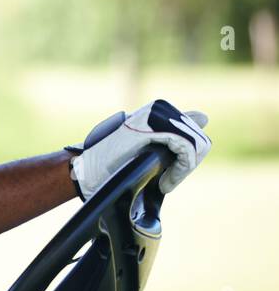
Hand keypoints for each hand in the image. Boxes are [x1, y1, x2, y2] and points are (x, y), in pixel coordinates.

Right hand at [69, 99, 209, 199]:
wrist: (86, 170)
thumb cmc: (111, 163)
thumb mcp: (148, 147)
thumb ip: (175, 133)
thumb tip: (204, 116)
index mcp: (157, 110)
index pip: (194, 131)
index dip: (188, 158)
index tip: (168, 176)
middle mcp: (158, 108)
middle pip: (198, 137)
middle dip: (187, 163)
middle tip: (166, 181)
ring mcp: (155, 116)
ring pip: (194, 143)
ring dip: (183, 168)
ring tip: (164, 182)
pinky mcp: (152, 128)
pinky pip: (185, 147)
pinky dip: (180, 169)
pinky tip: (164, 182)